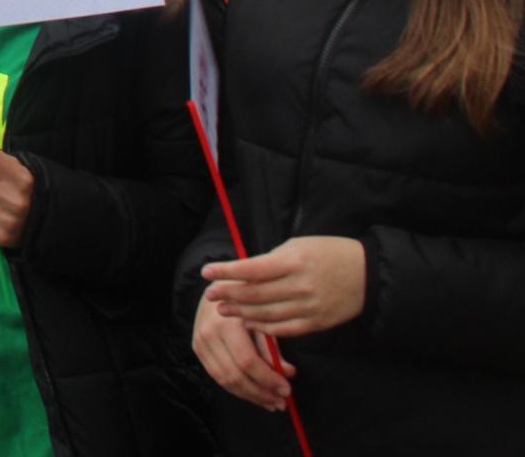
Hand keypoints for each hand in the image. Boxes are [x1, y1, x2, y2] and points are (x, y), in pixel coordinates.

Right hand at [193, 282, 295, 411]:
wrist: (217, 285)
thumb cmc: (245, 298)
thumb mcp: (262, 315)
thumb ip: (272, 345)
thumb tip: (287, 372)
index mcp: (226, 322)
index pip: (247, 361)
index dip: (268, 379)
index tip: (287, 389)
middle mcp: (208, 333)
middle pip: (235, 375)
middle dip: (260, 393)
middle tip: (281, 402)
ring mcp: (199, 341)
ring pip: (224, 380)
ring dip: (250, 396)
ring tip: (270, 402)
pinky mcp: (197, 348)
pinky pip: (217, 376)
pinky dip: (237, 388)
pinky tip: (254, 393)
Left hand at [203, 235, 365, 338]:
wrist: (368, 275)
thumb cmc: (328, 253)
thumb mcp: (298, 246)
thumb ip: (271, 260)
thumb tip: (242, 271)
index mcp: (293, 262)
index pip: (251, 268)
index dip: (226, 272)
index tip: (207, 272)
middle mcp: (300, 286)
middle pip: (255, 294)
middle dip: (228, 294)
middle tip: (210, 295)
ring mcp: (309, 307)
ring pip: (267, 314)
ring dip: (241, 312)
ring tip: (223, 309)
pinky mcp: (317, 323)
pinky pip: (285, 329)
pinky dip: (264, 327)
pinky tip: (248, 323)